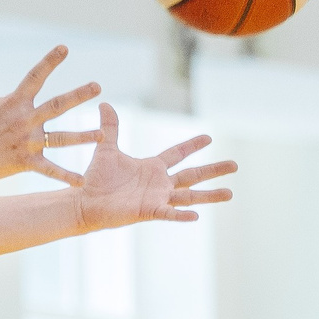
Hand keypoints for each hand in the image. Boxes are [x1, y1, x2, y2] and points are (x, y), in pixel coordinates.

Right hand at [0, 46, 102, 184]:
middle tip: (97, 87)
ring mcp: (24, 142)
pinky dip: (65, 177)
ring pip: (59, 138)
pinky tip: (81, 182)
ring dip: (82, 137)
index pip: (35, 77)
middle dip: (78, 95)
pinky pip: (48, 170)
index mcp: (14, 102)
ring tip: (103, 135)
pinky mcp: (23, 162)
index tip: (65, 48)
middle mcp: (23, 120)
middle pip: (56, 105)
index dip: (50, 61)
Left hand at [74, 104, 235, 228]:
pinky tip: (196, 215)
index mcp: (152, 167)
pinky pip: (167, 213)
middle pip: (192, 175)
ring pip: (188, 196)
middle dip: (214, 170)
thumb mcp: (106, 149)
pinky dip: (181, 215)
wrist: (83, 202)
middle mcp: (159, 183)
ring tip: (230, 194)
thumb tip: (104, 104)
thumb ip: (110, 128)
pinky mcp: (147, 211)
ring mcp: (156, 198)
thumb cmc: (95, 179)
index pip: (178, 154)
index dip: (192, 145)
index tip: (209, 137)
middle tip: (235, 165)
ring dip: (208, 195)